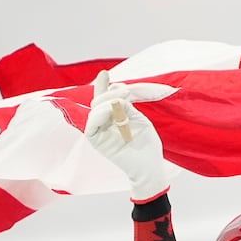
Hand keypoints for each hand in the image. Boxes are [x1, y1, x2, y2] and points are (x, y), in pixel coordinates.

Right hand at [84, 70, 171, 201]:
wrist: (149, 167)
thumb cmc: (147, 146)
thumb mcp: (139, 119)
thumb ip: (126, 105)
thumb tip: (115, 90)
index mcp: (115, 117)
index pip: (105, 99)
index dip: (103, 86)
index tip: (105, 73)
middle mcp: (105, 123)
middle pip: (98, 102)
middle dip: (109, 93)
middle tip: (125, 92)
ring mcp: (100, 132)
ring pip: (94, 111)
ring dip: (107, 103)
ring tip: (121, 103)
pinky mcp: (96, 141)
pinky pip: (91, 125)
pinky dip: (99, 115)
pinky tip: (110, 112)